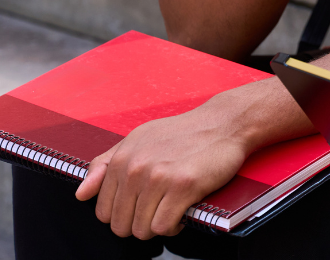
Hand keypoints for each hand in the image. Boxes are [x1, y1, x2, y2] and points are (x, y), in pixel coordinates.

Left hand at [75, 99, 253, 239]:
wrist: (224, 123)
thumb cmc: (183, 132)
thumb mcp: (138, 139)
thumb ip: (105, 164)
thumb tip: (80, 194)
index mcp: (121, 159)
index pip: (103, 212)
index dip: (123, 215)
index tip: (141, 206)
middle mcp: (135, 169)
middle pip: (121, 225)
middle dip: (139, 224)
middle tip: (159, 209)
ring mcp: (158, 178)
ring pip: (142, 230)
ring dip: (158, 227)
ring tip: (171, 210)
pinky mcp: (182, 186)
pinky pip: (164, 227)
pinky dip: (174, 227)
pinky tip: (183, 212)